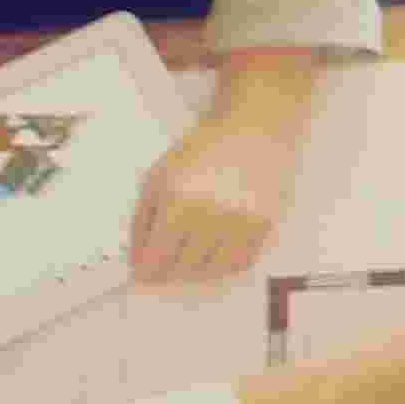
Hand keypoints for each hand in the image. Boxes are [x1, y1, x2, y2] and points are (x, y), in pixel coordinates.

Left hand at [133, 54, 330, 284]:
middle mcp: (211, 214)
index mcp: (178, 199)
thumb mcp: (158, 176)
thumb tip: (138, 259)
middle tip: (165, 268)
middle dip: (169, 273)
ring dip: (197, 273)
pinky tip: (217, 253)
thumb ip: (142, 220)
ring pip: (212, 272)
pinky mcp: (266, 225)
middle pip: (182, 269)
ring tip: (190, 260)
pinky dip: (225, 266)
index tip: (144, 274)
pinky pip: (241, 264)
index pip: (155, 257)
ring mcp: (242, 221)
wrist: (256, 129)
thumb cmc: (204, 148)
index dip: (146, 271)